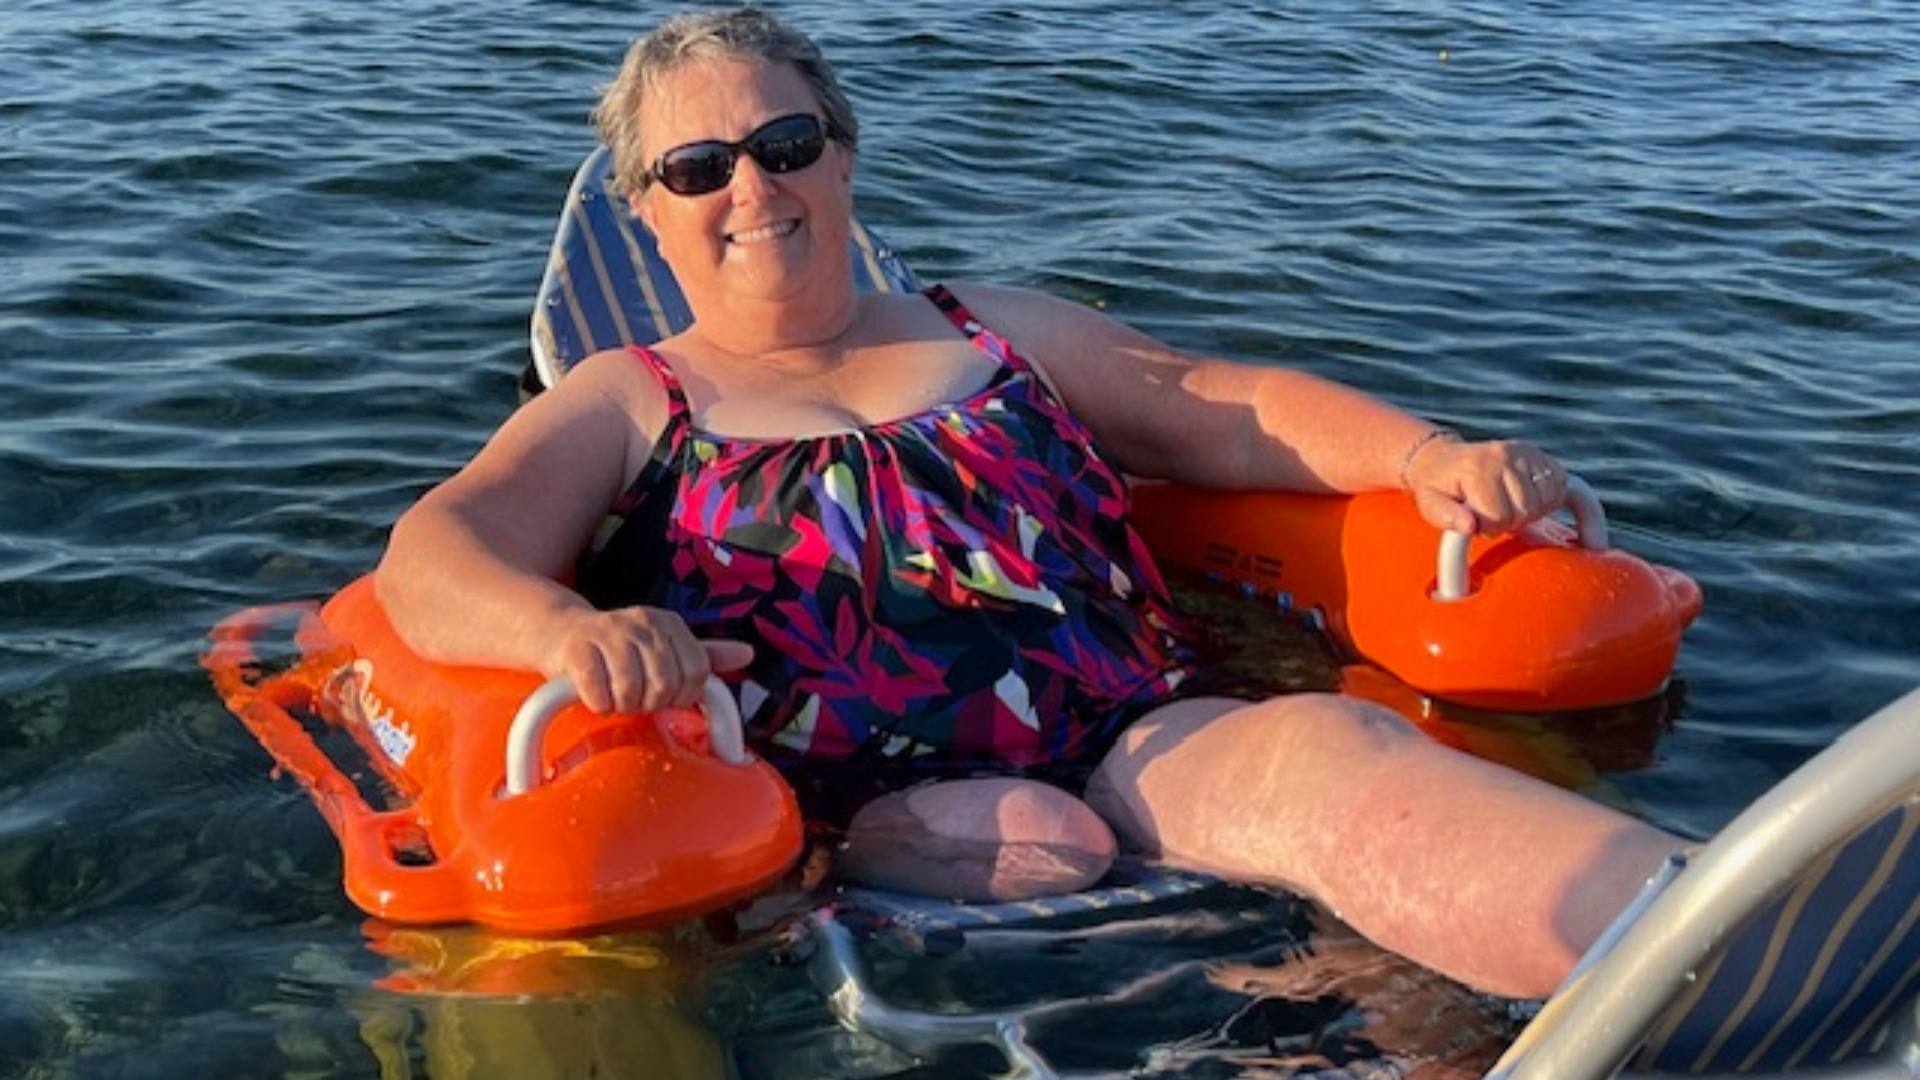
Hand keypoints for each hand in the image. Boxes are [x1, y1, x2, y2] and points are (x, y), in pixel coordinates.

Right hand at [541, 604, 752, 713]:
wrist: (560, 632)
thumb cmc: (619, 647)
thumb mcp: (664, 646)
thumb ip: (704, 654)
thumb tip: (748, 654)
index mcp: (669, 623)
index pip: (697, 673)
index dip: (682, 695)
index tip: (663, 696)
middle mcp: (642, 622)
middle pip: (665, 686)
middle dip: (649, 703)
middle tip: (634, 697)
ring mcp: (609, 633)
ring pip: (632, 693)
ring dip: (622, 705)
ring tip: (614, 694)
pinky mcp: (577, 650)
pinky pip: (600, 695)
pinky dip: (598, 704)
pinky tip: (594, 693)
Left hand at [1404, 436, 1567, 535]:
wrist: (1440, 459)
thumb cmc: (1437, 487)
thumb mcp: (1429, 504)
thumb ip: (1445, 517)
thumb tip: (1468, 527)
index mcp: (1477, 469)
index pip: (1501, 516)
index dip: (1489, 529)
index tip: (1476, 523)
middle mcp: (1504, 456)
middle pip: (1527, 509)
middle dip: (1511, 522)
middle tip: (1491, 515)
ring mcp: (1524, 452)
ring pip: (1548, 500)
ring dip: (1531, 512)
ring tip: (1507, 507)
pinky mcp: (1538, 454)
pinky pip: (1562, 485)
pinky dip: (1554, 500)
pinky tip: (1541, 507)